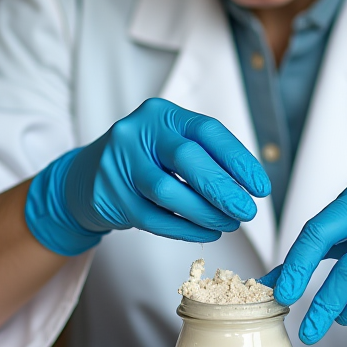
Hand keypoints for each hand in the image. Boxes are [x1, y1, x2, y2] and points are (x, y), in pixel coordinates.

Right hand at [25, 98, 270, 254]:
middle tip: (247, 211)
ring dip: (205, 213)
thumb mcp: (171, 145)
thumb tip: (249, 188)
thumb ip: (206, 157)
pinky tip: (206, 232)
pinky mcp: (110, 195)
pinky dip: (185, 228)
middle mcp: (138, 131)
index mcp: (162, 113)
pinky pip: (153, 218)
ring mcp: (119, 162)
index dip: (238, 160)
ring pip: (168, 192)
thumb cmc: (145, 160)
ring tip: (229, 224)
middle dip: (223, 189)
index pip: (207, 131)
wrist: (86, 178)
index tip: (260, 187)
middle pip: (188, 159)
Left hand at [261, 174, 346, 343]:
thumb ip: (318, 247)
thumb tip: (273, 279)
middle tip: (285, 306)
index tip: (278, 289)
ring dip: (328, 305)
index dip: (295, 261)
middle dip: (306, 282)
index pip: (320, 226)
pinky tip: (345, 317)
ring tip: (311, 328)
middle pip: (337, 250)